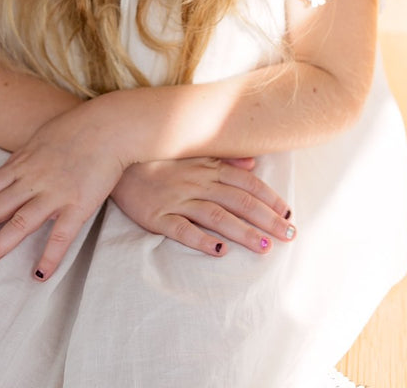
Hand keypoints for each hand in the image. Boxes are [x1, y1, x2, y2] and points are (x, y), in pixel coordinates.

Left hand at [0, 107, 124, 279]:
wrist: (111, 125)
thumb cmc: (80, 126)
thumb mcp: (43, 136)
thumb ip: (28, 155)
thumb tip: (15, 164)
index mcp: (23, 161)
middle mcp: (32, 179)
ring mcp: (54, 193)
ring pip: (18, 223)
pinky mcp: (77, 205)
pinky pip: (59, 237)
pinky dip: (48, 258)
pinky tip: (38, 276)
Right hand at [110, 156, 295, 256]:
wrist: (117, 159)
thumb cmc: (159, 158)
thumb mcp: (192, 153)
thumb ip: (224, 158)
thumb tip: (254, 163)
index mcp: (207, 167)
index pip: (245, 182)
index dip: (269, 198)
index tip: (289, 213)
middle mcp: (196, 182)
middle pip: (238, 201)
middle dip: (266, 219)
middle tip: (289, 236)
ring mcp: (177, 199)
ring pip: (216, 216)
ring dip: (242, 232)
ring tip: (264, 247)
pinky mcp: (157, 217)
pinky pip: (182, 230)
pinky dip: (201, 240)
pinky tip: (220, 252)